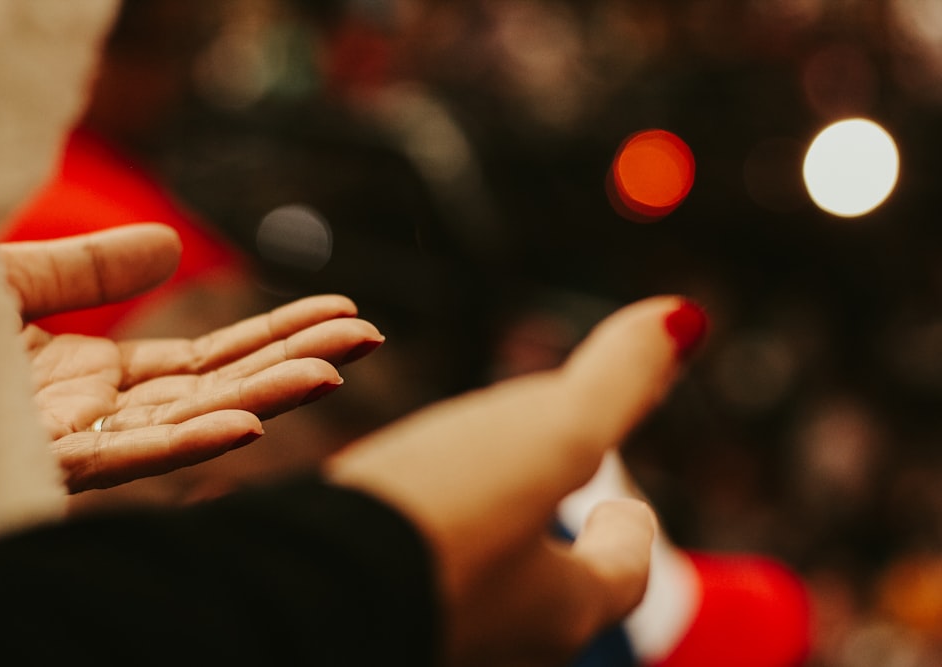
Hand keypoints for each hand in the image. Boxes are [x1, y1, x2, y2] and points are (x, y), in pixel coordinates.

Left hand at [0, 224, 383, 492]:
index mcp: (98, 381)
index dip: (275, 334)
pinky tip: (247, 426)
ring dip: (266, 400)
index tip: (339, 312)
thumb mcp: (3, 285)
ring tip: (335, 371)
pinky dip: (189, 445)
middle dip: (295, 361)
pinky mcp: (42, 472)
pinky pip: (125, 462)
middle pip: (219, 390)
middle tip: (368, 336)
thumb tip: (173, 247)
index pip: (210, 359)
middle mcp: (101, 419)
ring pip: (190, 427)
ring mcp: (74, 449)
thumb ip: (85, 272)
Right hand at [327, 295, 706, 665]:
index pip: (621, 579)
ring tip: (473, 514)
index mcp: (561, 610)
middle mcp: (503, 648)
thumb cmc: (441, 519)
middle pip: (554, 603)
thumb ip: (616, 383)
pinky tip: (386, 537)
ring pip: (480, 603)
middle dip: (560, 557)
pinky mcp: (369, 627)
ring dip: (487, 561)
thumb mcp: (548, 433)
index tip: (628, 509)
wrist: (303, 598)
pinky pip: (412, 595)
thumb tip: (687, 318)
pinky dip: (419, 564)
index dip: (630, 538)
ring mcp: (437, 643)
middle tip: (549, 507)